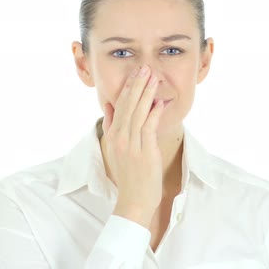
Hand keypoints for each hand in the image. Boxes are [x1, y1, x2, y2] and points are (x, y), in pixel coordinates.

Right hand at [101, 64, 165, 227]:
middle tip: (145, 68)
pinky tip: (159, 102)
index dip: (129, 88)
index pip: (120, 106)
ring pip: (139, 113)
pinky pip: (149, 127)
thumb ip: (111, 126)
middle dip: (137, 85)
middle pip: (129, 105)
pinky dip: (154, 113)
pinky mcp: (144, 151)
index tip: (136, 74)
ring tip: (153, 78)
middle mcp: (120, 137)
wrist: (133, 199)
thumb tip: (109, 105)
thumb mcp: (114, 148)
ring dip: (147, 94)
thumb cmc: (128, 175)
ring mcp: (132, 144)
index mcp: (113, 135)